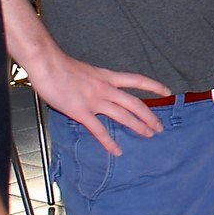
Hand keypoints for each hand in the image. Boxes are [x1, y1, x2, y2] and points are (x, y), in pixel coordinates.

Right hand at [28, 48, 164, 155]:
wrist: (47, 63)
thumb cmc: (60, 65)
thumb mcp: (86, 71)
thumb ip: (94, 81)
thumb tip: (97, 89)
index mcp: (107, 76)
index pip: (136, 80)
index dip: (153, 86)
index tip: (167, 92)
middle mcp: (105, 88)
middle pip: (135, 103)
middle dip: (149, 115)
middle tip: (159, 127)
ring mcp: (94, 100)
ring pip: (123, 116)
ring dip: (138, 126)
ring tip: (148, 135)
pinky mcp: (81, 111)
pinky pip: (99, 130)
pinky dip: (109, 142)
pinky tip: (117, 151)